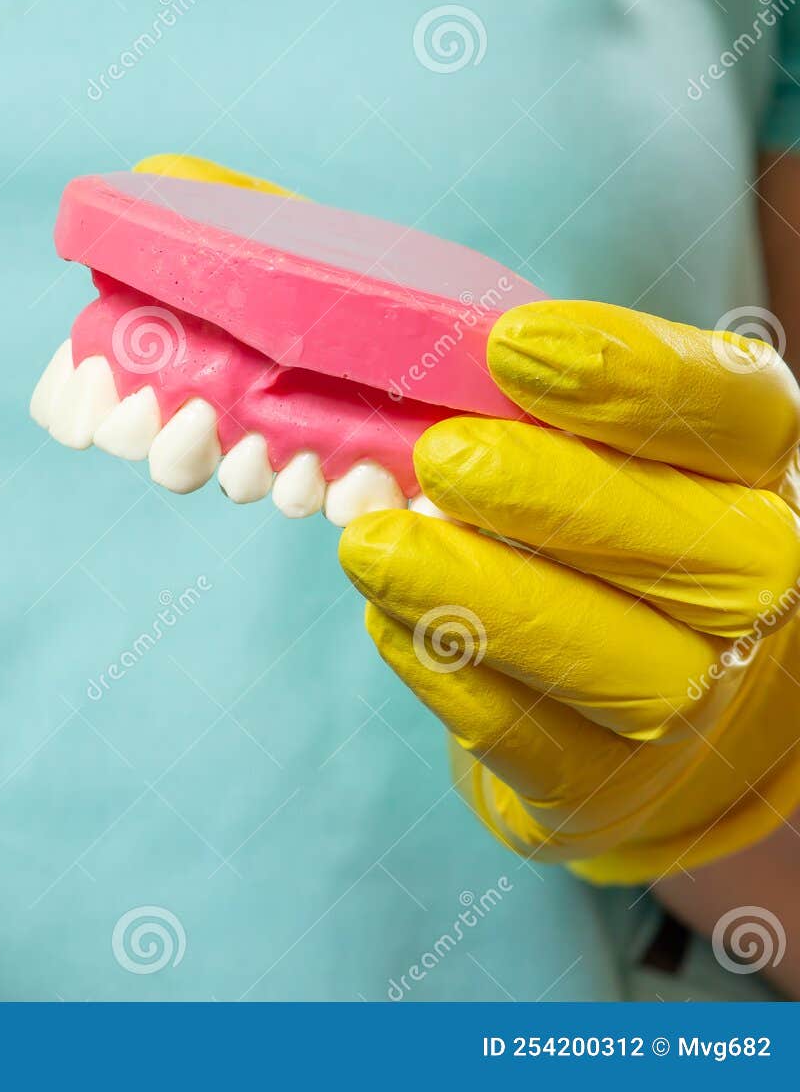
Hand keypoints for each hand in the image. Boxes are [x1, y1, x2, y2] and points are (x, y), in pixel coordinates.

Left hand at [339, 300, 799, 883]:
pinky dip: (455, 677)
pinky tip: (388, 619)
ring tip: (374, 545)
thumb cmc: (597, 544)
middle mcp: (765, 590)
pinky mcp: (611, 788)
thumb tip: (426, 364)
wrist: (641, 720)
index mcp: (761, 472)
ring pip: (625, 665)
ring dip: (489, 600)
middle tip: (441, 457)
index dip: (634, 378)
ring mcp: (706, 703)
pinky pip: (538, 741)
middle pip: (703, 548)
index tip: (512, 346)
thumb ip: (533, 410)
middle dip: (558, 498)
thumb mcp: (593, 454)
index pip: (735, 412)